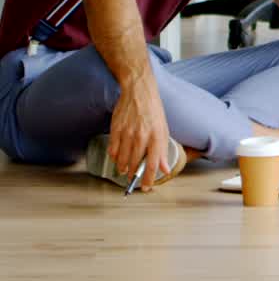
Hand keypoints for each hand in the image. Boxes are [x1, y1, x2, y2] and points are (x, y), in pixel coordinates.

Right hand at [108, 76, 171, 191]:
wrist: (139, 92)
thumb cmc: (154, 111)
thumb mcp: (164, 130)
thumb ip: (163, 151)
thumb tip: (164, 169)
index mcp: (156, 136)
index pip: (153, 163)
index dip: (148, 178)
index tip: (146, 188)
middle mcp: (142, 136)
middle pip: (135, 163)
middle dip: (134, 175)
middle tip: (133, 180)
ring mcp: (127, 133)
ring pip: (122, 159)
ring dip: (123, 168)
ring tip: (125, 171)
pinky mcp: (115, 129)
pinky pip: (113, 150)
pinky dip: (114, 157)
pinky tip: (118, 158)